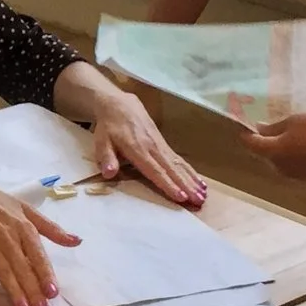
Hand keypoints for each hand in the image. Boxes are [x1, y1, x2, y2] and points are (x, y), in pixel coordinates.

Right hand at [0, 166, 76, 305]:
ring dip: (13, 292)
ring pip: (4, 272)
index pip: (38, 256)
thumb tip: (77, 241)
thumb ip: (52, 229)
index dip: (45, 275)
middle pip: (23, 269)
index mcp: (24, 228)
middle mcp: (8, 238)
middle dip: (33, 291)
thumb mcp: (27, 210)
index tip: (53, 294)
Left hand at [85, 85, 206, 206]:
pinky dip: (191, 171)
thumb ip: (106, 157)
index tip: (180, 197)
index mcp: (137, 149)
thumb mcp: (101, 141)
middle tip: (199, 201)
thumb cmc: (109, 127)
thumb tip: (109, 173)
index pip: (155, 170)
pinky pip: (179, 159)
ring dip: (192, 180)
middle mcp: (153, 147)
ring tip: (204, 195)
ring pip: (179, 164)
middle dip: (187, 186)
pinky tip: (200, 182)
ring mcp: (160, 145)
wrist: (119, 105)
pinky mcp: (164, 143)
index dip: (168, 184)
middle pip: (172, 169)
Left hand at [237, 108, 305, 184]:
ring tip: (298, 144)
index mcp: (273, 152)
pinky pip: (301, 173)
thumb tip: (259, 130)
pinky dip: (301, 165)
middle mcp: (282, 169)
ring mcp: (298, 179)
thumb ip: (273, 129)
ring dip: (285, 158)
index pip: (252, 145)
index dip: (247, 137)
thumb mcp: (292, 122)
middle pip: (269, 158)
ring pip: (285, 168)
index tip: (246, 130)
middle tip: (274, 135)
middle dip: (268, 148)